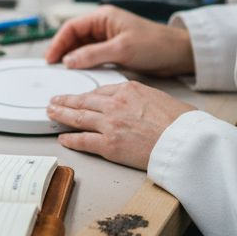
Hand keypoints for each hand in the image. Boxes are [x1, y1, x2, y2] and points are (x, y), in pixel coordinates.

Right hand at [44, 5, 193, 75]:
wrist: (178, 54)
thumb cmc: (155, 44)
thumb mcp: (121, 49)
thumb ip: (92, 54)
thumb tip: (69, 60)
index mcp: (104, 17)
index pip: (72, 27)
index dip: (58, 42)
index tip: (50, 58)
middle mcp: (104, 26)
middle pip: (75, 37)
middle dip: (62, 50)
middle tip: (52, 67)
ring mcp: (109, 39)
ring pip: (82, 48)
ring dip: (72, 58)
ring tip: (63, 72)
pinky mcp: (115, 51)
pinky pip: (93, 56)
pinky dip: (84, 64)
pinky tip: (80, 73)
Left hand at [46, 81, 196, 169]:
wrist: (184, 140)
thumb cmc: (180, 122)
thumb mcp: (159, 97)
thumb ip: (142, 98)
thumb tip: (138, 104)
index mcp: (129, 89)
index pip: (101, 91)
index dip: (87, 96)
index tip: (80, 98)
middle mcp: (115, 104)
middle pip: (84, 101)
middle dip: (66, 101)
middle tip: (55, 101)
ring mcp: (110, 124)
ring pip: (78, 117)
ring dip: (62, 115)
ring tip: (52, 114)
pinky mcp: (109, 145)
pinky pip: (83, 141)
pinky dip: (70, 139)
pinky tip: (62, 138)